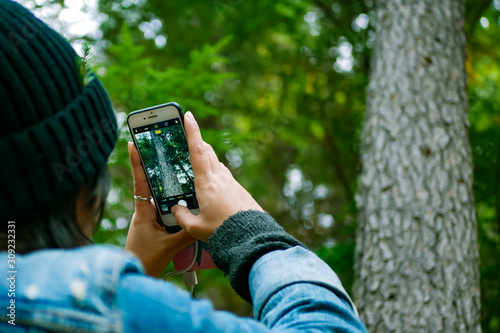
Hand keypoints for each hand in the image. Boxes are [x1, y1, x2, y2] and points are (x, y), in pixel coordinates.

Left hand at [125, 142, 195, 276]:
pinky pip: (165, 209)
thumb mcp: (169, 246)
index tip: (133, 143)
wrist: (137, 274)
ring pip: (160, 196)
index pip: (140, 183)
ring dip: (168, 186)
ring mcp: (150, 217)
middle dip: (156, 166)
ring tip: (178, 168)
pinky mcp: (155, 224)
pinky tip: (185, 200)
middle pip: (151, 184)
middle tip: (161, 146)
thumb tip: (202, 219)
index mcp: (144, 212)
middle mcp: (145, 211)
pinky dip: (174, 203)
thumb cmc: (145, 259)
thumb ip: (185, 232)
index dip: (136, 163)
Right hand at [171, 111, 263, 241]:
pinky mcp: (239, 189)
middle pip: (207, 152)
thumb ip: (182, 217)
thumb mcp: (196, 228)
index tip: (188, 115)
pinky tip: (211, 184)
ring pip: (216, 163)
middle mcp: (220, 178)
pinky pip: (224, 175)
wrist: (251, 236)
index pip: (197, 150)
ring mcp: (231, 182)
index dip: (192, 131)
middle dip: (197, 142)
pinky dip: (215, 172)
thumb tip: (175, 209)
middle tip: (187, 137)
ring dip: (206, 158)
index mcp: (207, 182)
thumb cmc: (223, 231)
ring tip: (196, 163)